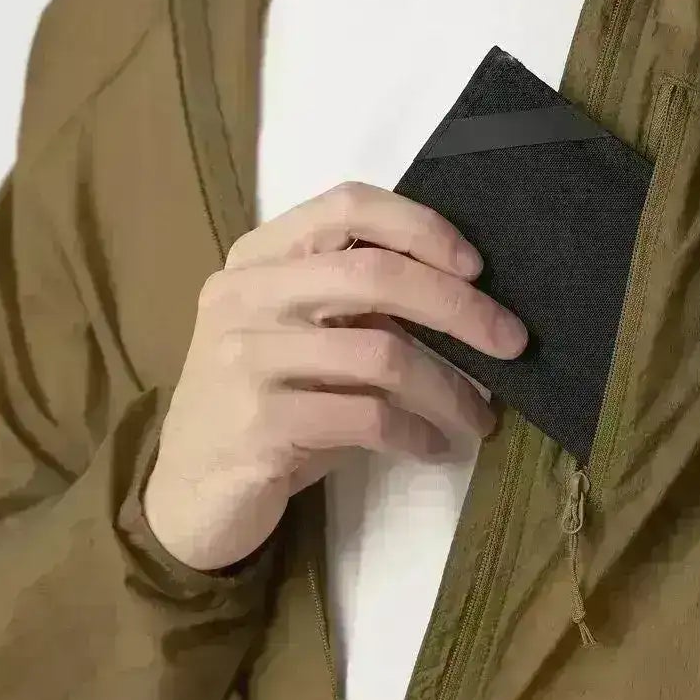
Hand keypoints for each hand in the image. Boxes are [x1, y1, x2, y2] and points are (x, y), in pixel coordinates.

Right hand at [142, 182, 526, 571]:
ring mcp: (244, 357)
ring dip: (449, 388)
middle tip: (512, 341)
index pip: (347, 205)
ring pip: (381, 353)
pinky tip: (435, 448)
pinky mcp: (257, 424)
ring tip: (480, 417)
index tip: (477, 266)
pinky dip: (416, 432)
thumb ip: (355, 300)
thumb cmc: (265, 401)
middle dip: (459, 307)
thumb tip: (469, 293)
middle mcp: (245, 294)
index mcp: (258, 255)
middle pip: (374, 274)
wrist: (187, 493)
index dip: (421, 226)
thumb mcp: (299, 334)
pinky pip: (366, 416)